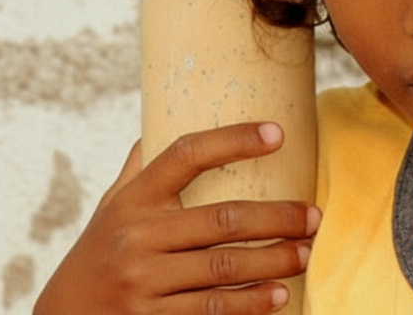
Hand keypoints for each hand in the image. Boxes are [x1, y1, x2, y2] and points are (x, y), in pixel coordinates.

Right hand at [34, 122, 319, 314]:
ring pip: (223, 268)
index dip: (233, 139)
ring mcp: (142, 282)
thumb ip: (139, 170)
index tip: (278, 132)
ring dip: (273, 261)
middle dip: (277, 218)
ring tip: (305, 254)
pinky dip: (250, 304)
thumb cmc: (98, 254)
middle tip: (314, 217)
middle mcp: (136, 237)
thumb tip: (161, 117)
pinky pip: (211, 310)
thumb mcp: (111, 207)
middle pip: (222, 220)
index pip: (187, 155)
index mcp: (133, 200)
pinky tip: (278, 296)